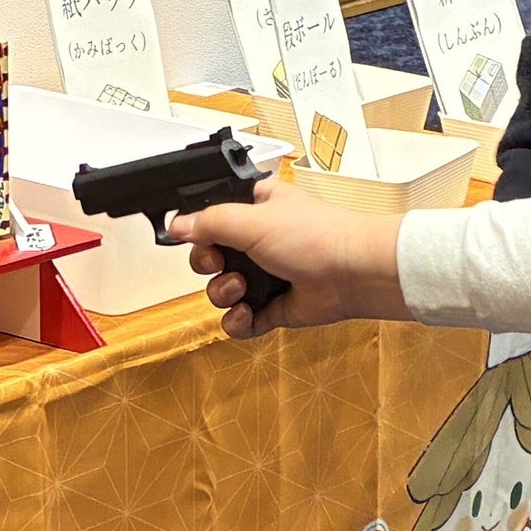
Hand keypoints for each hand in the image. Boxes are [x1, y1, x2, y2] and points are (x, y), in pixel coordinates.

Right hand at [177, 180, 408, 338]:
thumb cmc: (317, 236)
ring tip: (242, 290)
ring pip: (221, 290)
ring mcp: (266, 275)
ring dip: (223, 293)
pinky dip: (239, 321)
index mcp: (255, 208)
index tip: (193, 236)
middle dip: (209, 265)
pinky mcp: (274, 307)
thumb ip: (209, 222)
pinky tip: (247, 314)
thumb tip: (176, 225)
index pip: (212, 216)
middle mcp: (259, 240)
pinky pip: (241, 320)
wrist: (353, 274)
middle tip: (219, 263)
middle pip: (210, 256)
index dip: (198, 228)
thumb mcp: (252, 219)